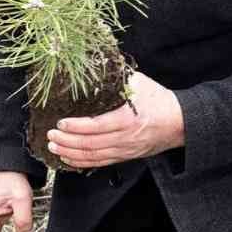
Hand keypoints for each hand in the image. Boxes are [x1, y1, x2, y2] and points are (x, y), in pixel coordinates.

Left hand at [46, 72, 184, 168]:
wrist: (181, 122)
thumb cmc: (160, 101)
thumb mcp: (140, 84)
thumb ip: (117, 79)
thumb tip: (94, 68)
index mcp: (128, 119)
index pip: (96, 126)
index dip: (75, 127)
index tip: (61, 122)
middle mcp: (125, 137)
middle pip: (90, 144)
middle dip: (66, 141)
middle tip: (51, 135)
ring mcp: (125, 149)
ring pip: (93, 156)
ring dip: (70, 153)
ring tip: (54, 146)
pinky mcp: (125, 156)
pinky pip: (100, 163)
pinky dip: (81, 162)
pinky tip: (68, 158)